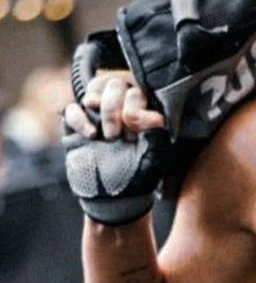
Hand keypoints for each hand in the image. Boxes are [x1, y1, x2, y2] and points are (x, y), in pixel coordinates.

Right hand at [63, 71, 168, 225]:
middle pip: (115, 84)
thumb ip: (154, 136)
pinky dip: (79, 118)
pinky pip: (72, 108)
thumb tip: (157, 118)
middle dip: (115, 106)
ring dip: (101, 106)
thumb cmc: (138, 178)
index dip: (135, 106)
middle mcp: (120, 109)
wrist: (114, 198)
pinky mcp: (76, 126)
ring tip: (106, 134)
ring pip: (95, 88)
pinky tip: (90, 135)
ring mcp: (97, 115)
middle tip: (116, 135)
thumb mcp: (152, 159)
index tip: (137, 127)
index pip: (137, 92)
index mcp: (141, 113)